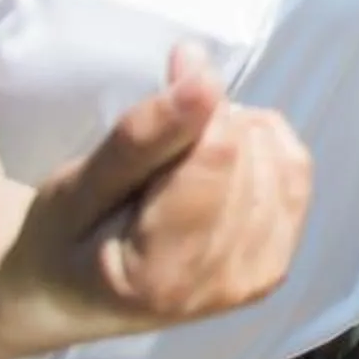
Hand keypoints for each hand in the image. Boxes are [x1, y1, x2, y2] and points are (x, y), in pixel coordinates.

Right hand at [12, 46, 314, 335]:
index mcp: (159, 273)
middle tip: (161, 140)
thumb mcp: (76, 187)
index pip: (215, 156)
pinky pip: (296, 172)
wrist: (76, 296)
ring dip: (238, 134)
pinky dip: (265, 148)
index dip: (201, 96)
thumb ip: (142, 137)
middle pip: (248, 153)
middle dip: (211, 120)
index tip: (178, 62)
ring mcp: (256, 277)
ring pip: (278, 156)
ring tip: (183, 159)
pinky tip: (223, 160)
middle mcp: (222, 283)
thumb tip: (204, 77)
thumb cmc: (63, 241)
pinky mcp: (275, 265)